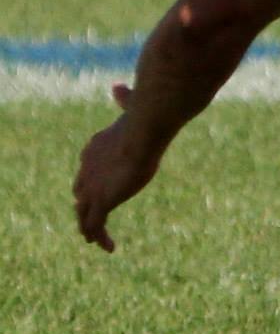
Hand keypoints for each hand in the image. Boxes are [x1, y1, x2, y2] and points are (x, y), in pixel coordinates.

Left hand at [74, 84, 161, 251]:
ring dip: (89, 228)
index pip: (87, 169)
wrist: (145, 128)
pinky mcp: (102, 201)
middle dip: (87, 206)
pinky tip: (110, 247)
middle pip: (81, 193)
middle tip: (96, 219)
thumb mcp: (132, 106)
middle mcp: (87, 168)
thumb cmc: (145, 116)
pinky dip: (99, 238)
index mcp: (94, 147)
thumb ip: (125, 99)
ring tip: (98, 240)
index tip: (102, 191)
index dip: (93, 182)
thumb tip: (118, 86)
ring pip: (83, 214)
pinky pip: (94, 227)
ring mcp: (93, 187)